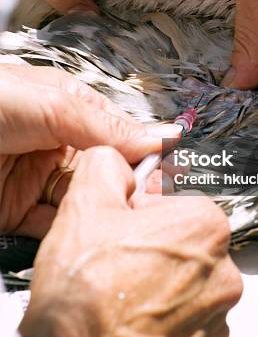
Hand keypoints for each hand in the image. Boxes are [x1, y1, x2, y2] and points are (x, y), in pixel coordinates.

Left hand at [0, 64, 181, 237]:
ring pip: (82, 200)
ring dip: (101, 211)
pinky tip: (89, 233)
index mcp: (69, 109)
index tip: (163, 174)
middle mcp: (57, 144)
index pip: (119, 134)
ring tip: (124, 222)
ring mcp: (36, 179)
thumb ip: (106, 125)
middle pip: (104, 171)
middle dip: (125, 187)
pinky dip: (70, 232)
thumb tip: (160, 135)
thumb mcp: (51, 104)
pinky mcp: (15, 212)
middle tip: (146, 205)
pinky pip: (51, 225)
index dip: (141, 154)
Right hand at [20, 147, 241, 336]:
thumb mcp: (85, 204)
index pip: (176, 203)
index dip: (142, 214)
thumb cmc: (83, 295)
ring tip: (123, 297)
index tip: (123, 228)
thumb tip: (121, 160)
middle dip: (154, 248)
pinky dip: (166, 322)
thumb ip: (109, 164)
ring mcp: (217, 318)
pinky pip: (188, 324)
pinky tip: (136, 322)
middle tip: (118, 264)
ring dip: (161, 286)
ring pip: (186, 285)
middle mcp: (224, 272)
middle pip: (185, 245)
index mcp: (205, 226)